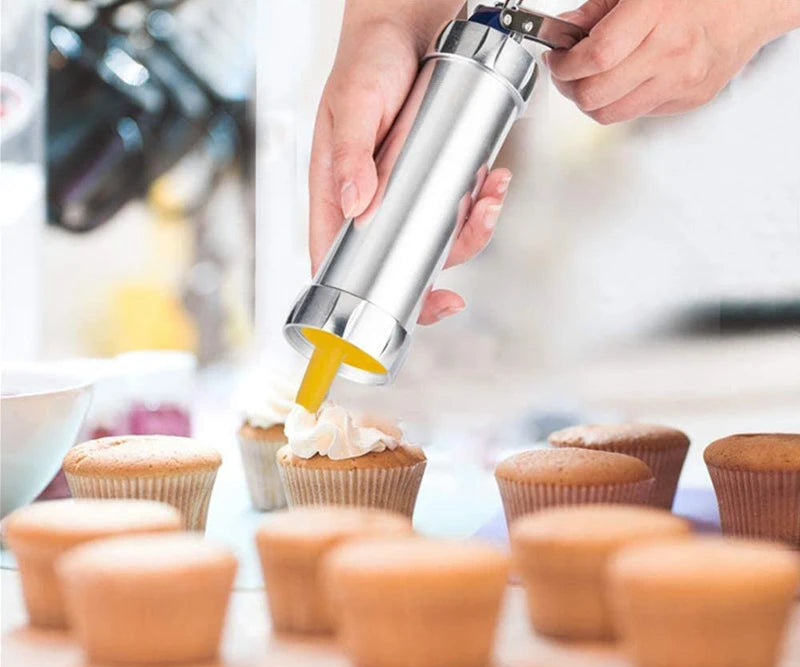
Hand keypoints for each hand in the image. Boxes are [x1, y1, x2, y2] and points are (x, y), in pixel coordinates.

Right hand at [309, 11, 510, 325]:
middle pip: (398, 262)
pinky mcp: (438, 174)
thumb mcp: (353, 105)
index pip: (339, 262)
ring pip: (439, 237)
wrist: (408, 21)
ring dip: (471, 231)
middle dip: (436, 274)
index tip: (403, 313)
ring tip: (490, 198)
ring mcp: (407, 190)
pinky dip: (484, 201)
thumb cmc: (367, 60)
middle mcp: (372, 201)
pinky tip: (495, 181)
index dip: (367, 300)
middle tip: (458, 283)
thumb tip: (356, 208)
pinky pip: (462, 204)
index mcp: (336, 195)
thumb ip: (350, 155)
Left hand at [546, 0, 799, 123]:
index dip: (565, 65)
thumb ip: (598, 10)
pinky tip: (624, 80)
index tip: (557, 59)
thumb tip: (566, 31)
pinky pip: (637, 113)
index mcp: (656, 13)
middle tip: (566, 73)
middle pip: (596, 95)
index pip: (595, 57)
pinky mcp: (687, 100)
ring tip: (589, 81)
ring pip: (610, 114)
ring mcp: (680, 81)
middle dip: (570, 87)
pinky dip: (620, 101)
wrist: (751, 3)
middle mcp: (669, 52)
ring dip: (590, 101)